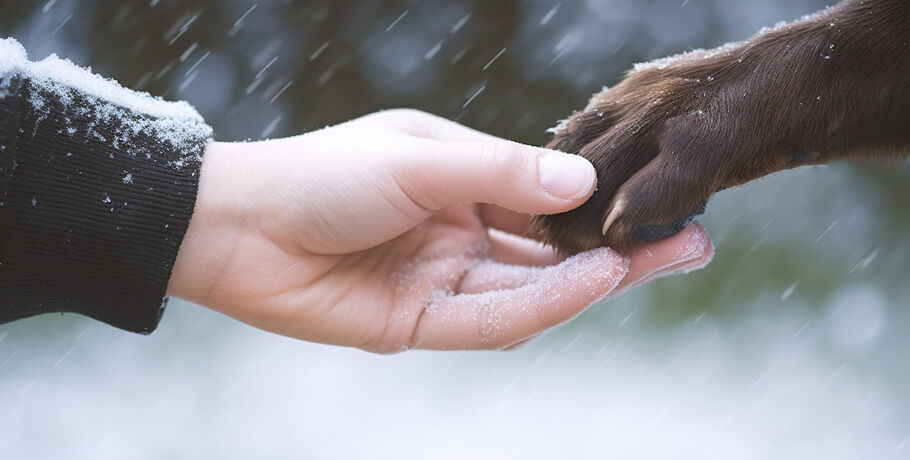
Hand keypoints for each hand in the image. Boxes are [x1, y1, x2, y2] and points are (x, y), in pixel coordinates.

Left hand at [167, 109, 712, 351]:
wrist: (237, 227)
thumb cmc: (322, 175)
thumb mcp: (420, 159)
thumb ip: (502, 173)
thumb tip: (584, 183)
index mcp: (462, 184)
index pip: (548, 200)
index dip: (603, 204)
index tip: (663, 197)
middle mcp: (461, 234)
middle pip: (553, 251)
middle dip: (621, 248)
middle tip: (692, 239)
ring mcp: (442, 282)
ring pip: (531, 289)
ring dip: (592, 280)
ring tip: (656, 260)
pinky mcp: (418, 326)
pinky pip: (488, 321)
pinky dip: (540, 306)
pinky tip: (590, 286)